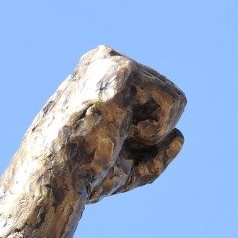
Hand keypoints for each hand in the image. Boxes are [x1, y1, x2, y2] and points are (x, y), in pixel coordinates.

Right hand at [61, 45, 185, 201]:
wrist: (57, 177)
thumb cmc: (82, 175)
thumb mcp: (127, 165)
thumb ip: (154, 153)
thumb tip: (180, 137)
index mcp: (99, 76)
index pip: (151, 102)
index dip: (142, 137)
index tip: (109, 148)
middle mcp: (105, 60)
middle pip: (165, 100)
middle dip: (149, 135)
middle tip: (113, 145)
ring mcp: (113, 61)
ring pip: (175, 101)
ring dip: (154, 133)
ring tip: (118, 137)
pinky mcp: (124, 70)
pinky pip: (175, 101)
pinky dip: (157, 130)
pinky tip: (123, 132)